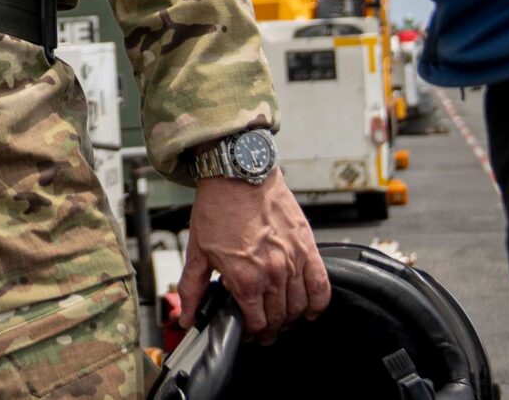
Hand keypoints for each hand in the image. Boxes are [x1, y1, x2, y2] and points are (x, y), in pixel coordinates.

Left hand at [178, 171, 328, 342]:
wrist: (238, 174)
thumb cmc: (217, 207)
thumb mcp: (197, 251)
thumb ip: (192, 288)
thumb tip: (187, 316)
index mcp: (244, 278)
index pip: (256, 323)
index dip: (252, 334)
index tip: (248, 333)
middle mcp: (272, 274)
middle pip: (279, 319)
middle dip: (271, 330)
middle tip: (264, 330)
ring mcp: (293, 262)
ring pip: (299, 306)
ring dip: (291, 319)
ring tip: (282, 319)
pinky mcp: (308, 248)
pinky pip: (321, 286)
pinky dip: (318, 303)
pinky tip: (310, 309)